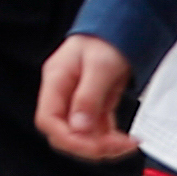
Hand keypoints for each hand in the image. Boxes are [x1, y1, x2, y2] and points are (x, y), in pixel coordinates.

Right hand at [36, 36, 138, 158]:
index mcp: (56, 81)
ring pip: (82, 136)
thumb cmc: (106, 40)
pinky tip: (125, 138)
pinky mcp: (93, 106)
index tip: (96, 144)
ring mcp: (77, 101)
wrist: (119, 29)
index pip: (48, 120)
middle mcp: (63, 95)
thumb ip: (88, 97)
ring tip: (128, 143)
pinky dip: (110, 139)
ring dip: (104, 145)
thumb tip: (80, 129)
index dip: (69, 138)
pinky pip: (96, 131)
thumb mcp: (100, 67)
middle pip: (64, 133)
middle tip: (119, 144)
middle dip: (91, 146)